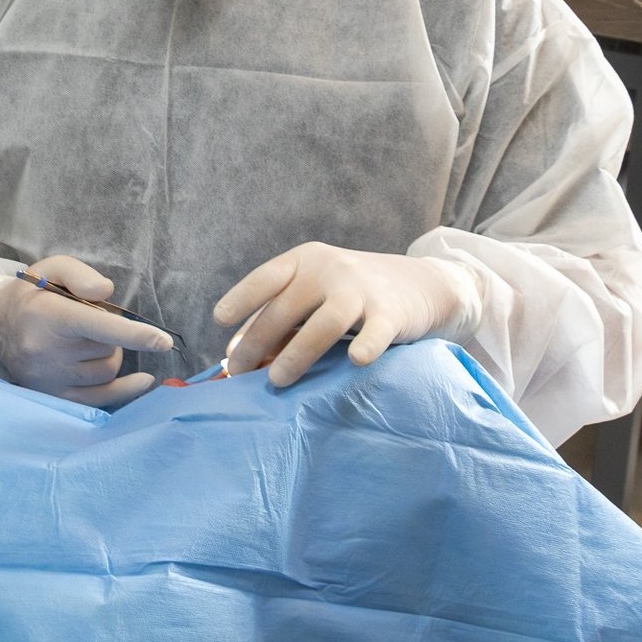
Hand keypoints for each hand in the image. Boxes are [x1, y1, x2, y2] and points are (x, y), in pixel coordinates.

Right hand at [0, 256, 173, 407]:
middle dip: (110, 335)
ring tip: (87, 341)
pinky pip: (101, 399)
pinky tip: (143, 380)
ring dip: (109, 356)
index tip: (163, 341)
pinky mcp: (54, 396)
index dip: (133, 334)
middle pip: (107, 349)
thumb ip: (80, 275)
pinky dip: (125, 389)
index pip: (97, 327)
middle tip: (88, 323)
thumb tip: (107, 293)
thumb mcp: (52, 269)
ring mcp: (51, 379)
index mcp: (50, 317)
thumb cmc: (32, 294)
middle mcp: (48, 352)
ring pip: (107, 372)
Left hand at [214, 243, 482, 386]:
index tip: (220, 320)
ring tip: (277, 381)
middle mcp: (329, 270)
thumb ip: (277, 316)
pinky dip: (367, 345)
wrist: (422, 283)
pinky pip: (376, 332)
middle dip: (258, 343)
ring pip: (324, 323)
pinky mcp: (392, 313)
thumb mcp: (313, 292)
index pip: (267, 277)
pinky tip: (355, 361)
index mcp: (305, 260)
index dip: (242, 297)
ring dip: (297, 354)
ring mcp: (362, 290)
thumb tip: (232, 354)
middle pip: (286, 308)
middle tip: (239, 374)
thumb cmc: (351, 294)